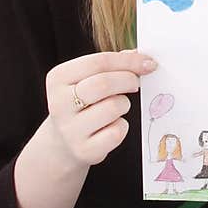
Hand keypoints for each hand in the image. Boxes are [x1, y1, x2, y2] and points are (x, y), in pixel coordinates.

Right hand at [45, 50, 157, 167]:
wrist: (63, 143)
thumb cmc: (83, 103)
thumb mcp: (87, 79)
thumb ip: (112, 65)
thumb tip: (141, 57)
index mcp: (58, 78)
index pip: (98, 62)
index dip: (128, 61)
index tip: (149, 62)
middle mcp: (59, 103)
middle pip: (103, 84)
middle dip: (128, 79)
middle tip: (136, 82)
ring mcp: (70, 129)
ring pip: (113, 107)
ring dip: (124, 104)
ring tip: (116, 107)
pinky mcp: (84, 150)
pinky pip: (117, 132)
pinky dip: (121, 126)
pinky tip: (111, 126)